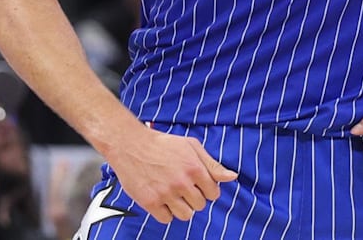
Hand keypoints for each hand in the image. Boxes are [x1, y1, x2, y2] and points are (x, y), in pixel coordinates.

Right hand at [104, 124, 237, 223]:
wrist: (130, 144)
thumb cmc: (161, 144)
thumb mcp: (191, 146)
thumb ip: (212, 164)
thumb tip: (232, 177)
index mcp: (194, 168)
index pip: (214, 194)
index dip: (206, 189)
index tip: (196, 184)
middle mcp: (182, 182)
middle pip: (200, 206)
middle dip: (193, 197)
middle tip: (180, 186)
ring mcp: (166, 193)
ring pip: (186, 215)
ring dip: (181, 207)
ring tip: (172, 194)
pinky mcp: (150, 202)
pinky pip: (167, 219)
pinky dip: (165, 212)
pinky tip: (161, 199)